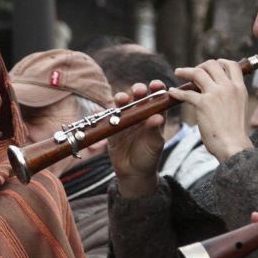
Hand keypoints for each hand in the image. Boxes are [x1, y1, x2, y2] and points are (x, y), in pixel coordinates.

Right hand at [108, 81, 166, 198]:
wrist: (133, 173)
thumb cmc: (149, 157)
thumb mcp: (155, 145)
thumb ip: (154, 131)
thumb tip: (157, 117)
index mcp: (154, 115)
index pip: (156, 98)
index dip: (157, 89)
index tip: (156, 85)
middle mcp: (139, 114)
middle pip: (138, 97)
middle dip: (138, 90)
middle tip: (138, 90)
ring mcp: (125, 119)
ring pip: (122, 104)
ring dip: (121, 98)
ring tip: (121, 99)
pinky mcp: (111, 127)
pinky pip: (106, 118)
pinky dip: (102, 114)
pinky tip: (99, 112)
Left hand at [172, 59, 252, 160]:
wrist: (233, 145)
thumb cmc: (235, 131)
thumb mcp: (239, 106)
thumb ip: (231, 95)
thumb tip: (221, 90)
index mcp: (239, 88)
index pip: (231, 64)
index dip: (219, 62)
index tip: (210, 66)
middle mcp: (228, 87)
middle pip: (212, 64)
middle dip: (200, 65)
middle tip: (192, 72)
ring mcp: (216, 94)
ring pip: (198, 72)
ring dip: (185, 71)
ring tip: (177, 72)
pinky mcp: (203, 104)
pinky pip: (186, 93)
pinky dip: (176, 92)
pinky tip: (172, 93)